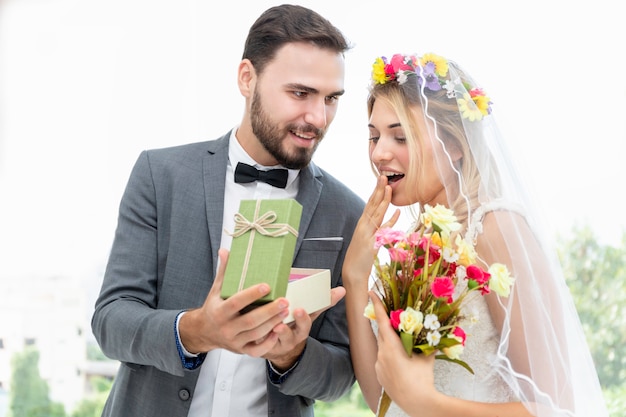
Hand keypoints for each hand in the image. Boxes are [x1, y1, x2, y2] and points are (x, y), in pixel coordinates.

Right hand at [179, 249, 289, 356]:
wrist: (204, 332)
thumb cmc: (215, 307)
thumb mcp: (217, 289)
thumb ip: (224, 271)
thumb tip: (226, 250)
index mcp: (219, 311)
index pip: (236, 302)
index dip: (251, 294)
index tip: (267, 285)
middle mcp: (226, 327)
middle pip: (250, 321)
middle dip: (269, 311)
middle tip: (284, 300)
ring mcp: (234, 341)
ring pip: (256, 334)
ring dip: (272, 323)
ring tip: (285, 311)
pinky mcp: (240, 350)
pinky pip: (256, 350)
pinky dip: (268, 342)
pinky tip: (278, 330)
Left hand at [263, 285, 346, 370]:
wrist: (281, 349)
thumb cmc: (294, 326)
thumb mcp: (308, 315)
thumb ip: (323, 303)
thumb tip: (342, 290)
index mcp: (301, 330)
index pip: (305, 324)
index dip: (302, 318)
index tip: (299, 309)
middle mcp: (290, 340)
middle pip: (290, 335)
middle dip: (285, 328)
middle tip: (282, 317)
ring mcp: (276, 345)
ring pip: (273, 341)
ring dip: (271, 332)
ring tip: (270, 324)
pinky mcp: (262, 349)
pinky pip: (259, 345)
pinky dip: (256, 337)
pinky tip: (252, 329)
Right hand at [343, 175, 398, 287]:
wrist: (352, 272)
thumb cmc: (361, 257)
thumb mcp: (370, 239)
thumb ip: (379, 228)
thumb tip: (391, 219)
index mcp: (362, 224)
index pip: (370, 204)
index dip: (376, 191)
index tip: (381, 180)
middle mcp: (363, 226)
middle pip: (372, 205)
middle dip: (378, 190)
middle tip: (383, 176)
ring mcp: (366, 234)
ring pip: (376, 214)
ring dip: (383, 201)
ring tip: (389, 188)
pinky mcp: (370, 244)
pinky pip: (381, 231)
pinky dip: (390, 222)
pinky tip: (397, 213)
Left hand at [370, 292, 437, 411]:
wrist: (417, 403)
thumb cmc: (423, 378)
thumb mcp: (427, 357)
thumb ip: (427, 342)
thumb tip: (434, 331)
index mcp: (392, 346)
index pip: (382, 320)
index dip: (376, 305)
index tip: (370, 292)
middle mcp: (381, 354)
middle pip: (382, 333)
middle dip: (389, 327)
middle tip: (397, 321)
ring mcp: (378, 365)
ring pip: (383, 348)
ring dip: (392, 345)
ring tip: (406, 352)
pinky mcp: (379, 375)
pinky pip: (382, 360)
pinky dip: (390, 358)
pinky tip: (402, 366)